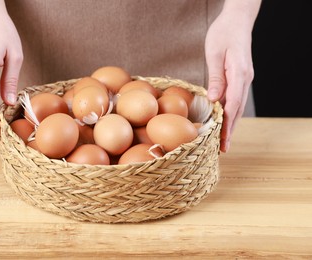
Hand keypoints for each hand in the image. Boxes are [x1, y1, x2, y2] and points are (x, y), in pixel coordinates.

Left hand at [205, 1, 259, 152]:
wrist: (237, 21)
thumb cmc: (223, 33)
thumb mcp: (215, 54)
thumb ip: (215, 77)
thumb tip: (213, 100)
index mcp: (239, 74)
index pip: (233, 105)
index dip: (227, 125)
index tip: (222, 139)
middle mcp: (245, 79)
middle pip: (237, 110)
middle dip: (230, 131)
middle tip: (223, 149)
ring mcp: (244, 79)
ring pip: (238, 107)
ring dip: (231, 124)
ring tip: (223, 141)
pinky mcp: (240, 78)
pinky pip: (236, 99)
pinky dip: (231, 113)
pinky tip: (224, 122)